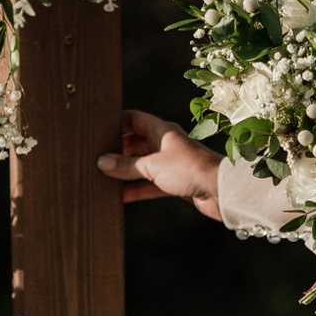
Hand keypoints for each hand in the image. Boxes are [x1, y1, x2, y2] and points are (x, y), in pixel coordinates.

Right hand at [97, 111, 224, 221]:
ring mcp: (170, 164)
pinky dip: (136, 190)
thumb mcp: (153, 165)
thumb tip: (102, 162)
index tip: (98, 127)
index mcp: (162, 131)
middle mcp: (165, 145)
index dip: (117, 121)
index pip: (134, 119)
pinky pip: (149, 185)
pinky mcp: (174, 183)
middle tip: (96, 156)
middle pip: (136, 143)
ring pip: (141, 165)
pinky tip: (120, 196)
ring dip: (124, 171)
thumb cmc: (190, 169)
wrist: (220, 191)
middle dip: (117, 149)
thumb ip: (126, 165)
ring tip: (102, 176)